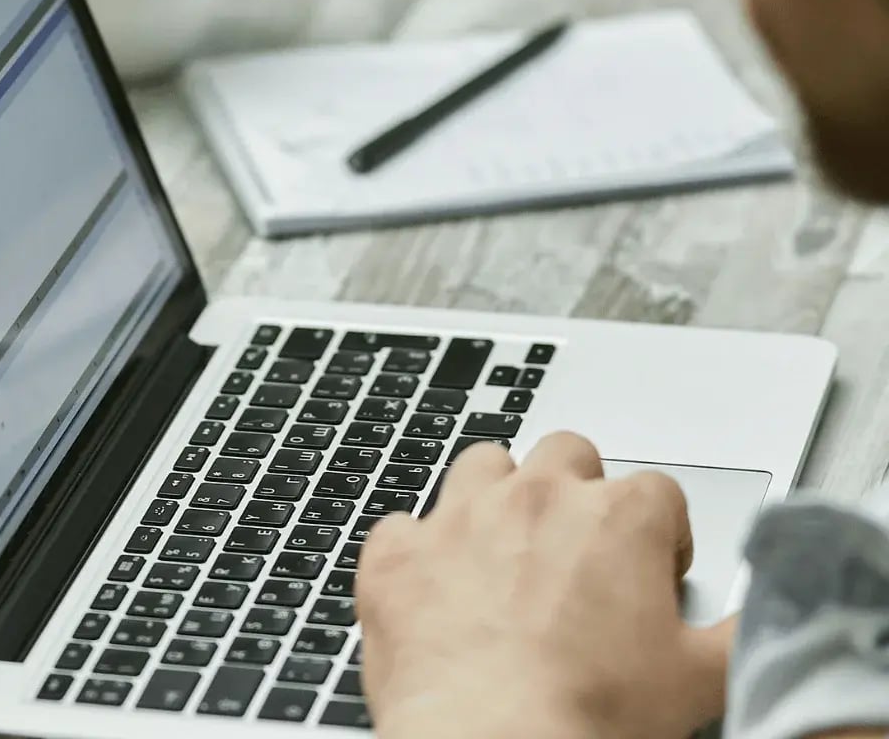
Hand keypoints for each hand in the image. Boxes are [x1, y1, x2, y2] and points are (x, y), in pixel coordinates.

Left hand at [356, 432, 734, 738]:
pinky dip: (417, 553)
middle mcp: (537, 497)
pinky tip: (432, 592)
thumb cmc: (590, 715)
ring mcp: (459, 517)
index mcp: (619, 518)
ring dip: (494, 498)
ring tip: (502, 556)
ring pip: (482, 466)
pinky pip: (402, 526)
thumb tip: (769, 620)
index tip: (648, 576)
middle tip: (575, 557)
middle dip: (575, 494)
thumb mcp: (702, 679)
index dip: (658, 537)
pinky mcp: (397, 553)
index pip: (657, 493)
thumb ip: (743, 633)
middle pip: (567, 455)